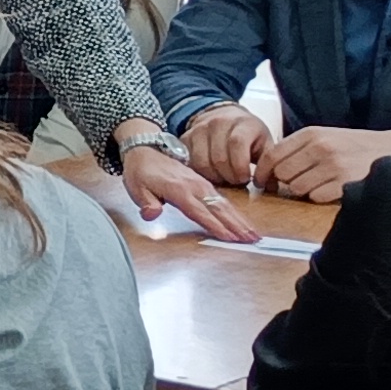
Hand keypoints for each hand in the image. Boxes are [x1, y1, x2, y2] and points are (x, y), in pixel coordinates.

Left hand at [121, 136, 256, 242]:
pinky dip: (234, 212)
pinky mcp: (204, 185)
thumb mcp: (136, 187)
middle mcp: (195, 187)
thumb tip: (151, 214)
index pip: (199, 212)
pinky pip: (222, 200)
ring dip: (240, 220)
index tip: (230, 238)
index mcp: (179, 190)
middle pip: (219, 209)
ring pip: (225, 205)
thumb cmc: (141, 171)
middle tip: (252, 239)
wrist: (146, 150)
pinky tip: (243, 222)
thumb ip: (146, 203)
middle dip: (236, 226)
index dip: (215, 226)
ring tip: (254, 234)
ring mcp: (202, 185)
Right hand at [181, 104, 270, 187]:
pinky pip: (190, 163)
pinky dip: (200, 173)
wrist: (224, 116)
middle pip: (218, 158)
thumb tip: (271, 187)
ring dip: (214, 177)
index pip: (236, 144)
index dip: (240, 166)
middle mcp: (217, 123)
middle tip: (236, 180)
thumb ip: (268, 163)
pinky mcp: (185, 138)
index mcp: (241, 123)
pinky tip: (211, 173)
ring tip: (223, 177)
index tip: (245, 178)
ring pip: (202, 163)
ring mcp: (198, 129)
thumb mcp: (264, 143)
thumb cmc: (248, 134)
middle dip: (229, 176)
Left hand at [263, 124, 390, 201]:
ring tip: (319, 184)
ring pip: (296, 188)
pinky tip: (332, 189)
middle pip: (281, 174)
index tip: (262, 182)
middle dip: (285, 182)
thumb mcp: (325, 137)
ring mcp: (334, 166)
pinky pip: (316, 198)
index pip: (272, 156)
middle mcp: (321, 147)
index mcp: (311, 134)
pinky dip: (320, 198)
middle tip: (298, 182)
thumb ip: (297, 149)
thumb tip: (267, 168)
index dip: (262, 172)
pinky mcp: (346, 183)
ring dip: (303, 191)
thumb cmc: (353, 147)